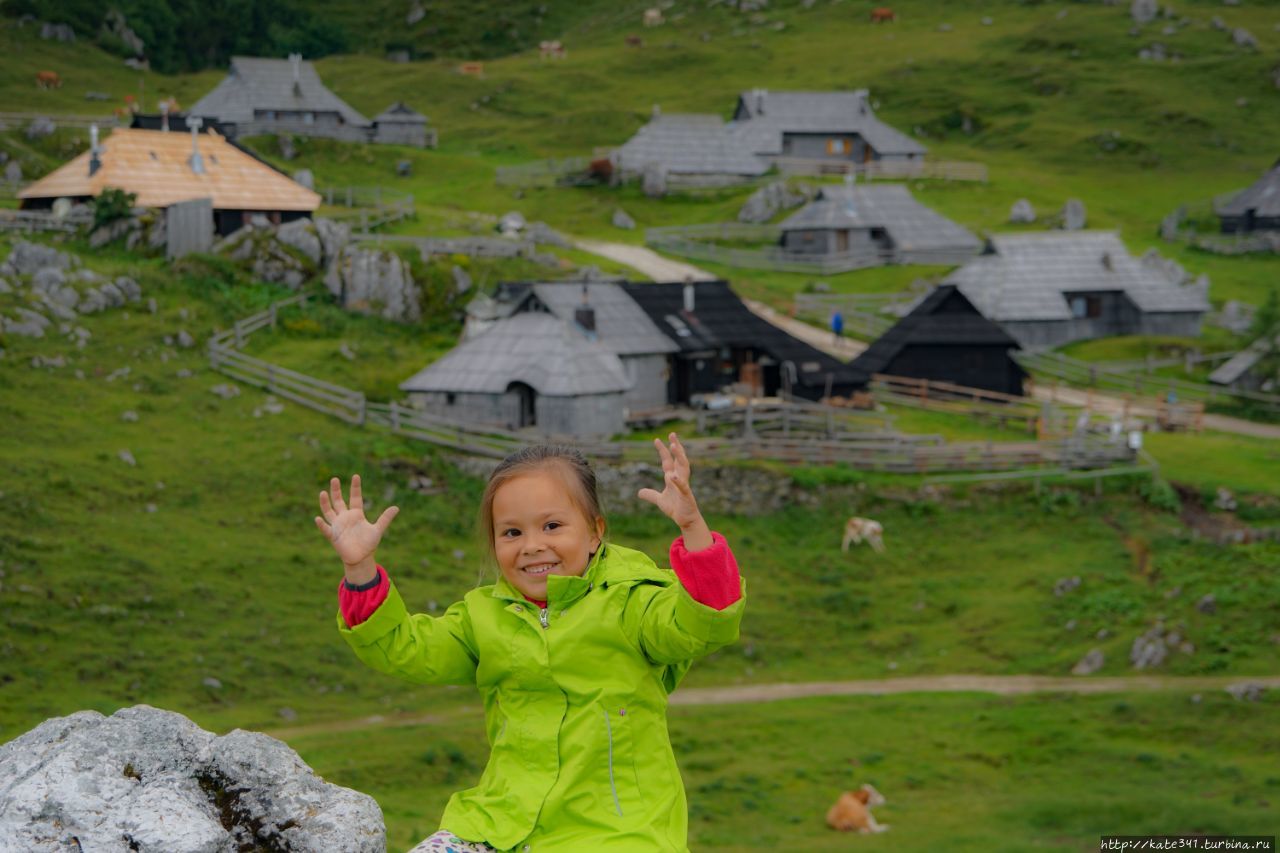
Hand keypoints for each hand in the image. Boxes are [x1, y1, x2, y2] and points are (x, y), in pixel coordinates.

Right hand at [314, 474, 398, 582]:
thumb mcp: (378, 530)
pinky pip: (326, 529)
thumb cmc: (369, 543)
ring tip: (323, 492)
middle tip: (335, 479)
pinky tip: (318, 518)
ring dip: (325, 503)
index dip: (355, 487)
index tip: (356, 476)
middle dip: (336, 491)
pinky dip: (322, 524)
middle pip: (339, 501)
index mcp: (356, 514)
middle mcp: (345, 517)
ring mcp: (338, 526)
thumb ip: (385, 518)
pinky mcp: (333, 536)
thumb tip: (396, 507)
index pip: (355, 498)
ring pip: (329, 512)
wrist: (361, 558)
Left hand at [637, 433, 711, 549]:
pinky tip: (672, 477)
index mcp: (673, 478)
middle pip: (679, 459)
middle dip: (676, 447)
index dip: (663, 451)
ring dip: (680, 456)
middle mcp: (679, 478)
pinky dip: (678, 481)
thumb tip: (639, 492)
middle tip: (672, 434)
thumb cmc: (676, 509)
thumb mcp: (659, 501)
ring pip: (683, 468)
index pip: (668, 461)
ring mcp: (684, 486)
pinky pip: (683, 487)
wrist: (686, 521)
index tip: (656, 440)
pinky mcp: (686, 496)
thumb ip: (650, 495)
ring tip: (674, 446)